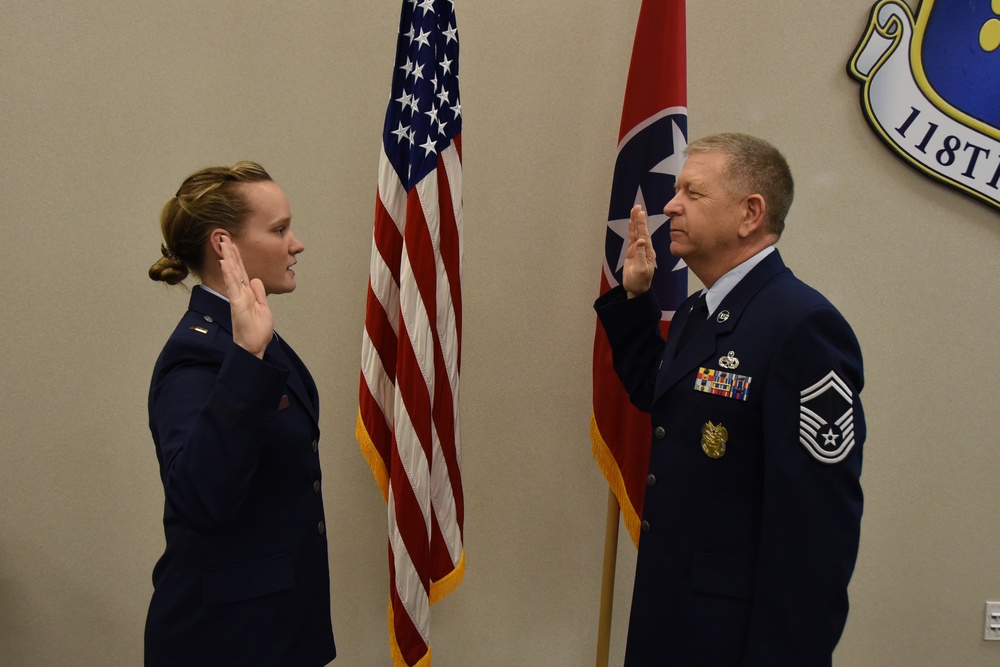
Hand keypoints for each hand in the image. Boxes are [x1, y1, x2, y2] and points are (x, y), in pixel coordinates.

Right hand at [219, 237, 273, 358]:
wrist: (254, 346)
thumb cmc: (257, 330)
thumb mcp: (263, 307)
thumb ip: (259, 293)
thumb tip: (256, 280)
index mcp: (247, 294)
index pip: (242, 272)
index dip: (238, 258)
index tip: (233, 244)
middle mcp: (240, 294)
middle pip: (235, 269)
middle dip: (230, 253)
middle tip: (224, 236)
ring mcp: (237, 298)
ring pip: (232, 274)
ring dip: (228, 258)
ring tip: (223, 243)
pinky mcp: (236, 304)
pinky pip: (233, 287)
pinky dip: (229, 274)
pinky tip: (225, 262)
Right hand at [622, 204, 655, 297]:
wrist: (636, 289)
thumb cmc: (640, 281)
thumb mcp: (641, 269)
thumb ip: (640, 255)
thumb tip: (641, 241)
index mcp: (648, 251)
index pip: (644, 234)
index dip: (642, 223)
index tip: (640, 212)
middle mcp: (644, 248)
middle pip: (641, 230)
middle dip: (639, 218)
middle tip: (637, 206)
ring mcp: (638, 250)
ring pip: (636, 233)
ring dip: (635, 222)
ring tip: (634, 210)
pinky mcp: (632, 253)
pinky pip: (632, 238)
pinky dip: (631, 230)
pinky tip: (631, 223)